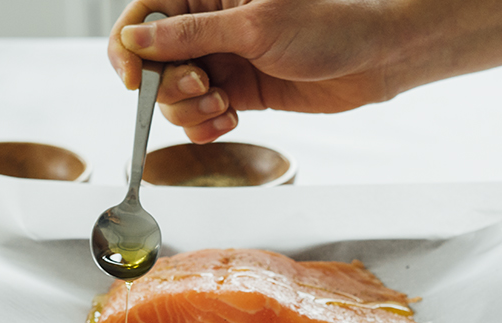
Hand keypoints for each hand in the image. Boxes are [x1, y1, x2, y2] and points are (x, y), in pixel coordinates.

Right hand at [108, 0, 410, 143]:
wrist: (372, 60)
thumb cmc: (327, 26)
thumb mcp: (254, 26)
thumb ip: (190, 35)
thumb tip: (135, 41)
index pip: (144, 16)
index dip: (129, 50)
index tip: (133, 80)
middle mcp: (210, 27)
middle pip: (155, 64)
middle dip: (172, 85)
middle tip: (208, 86)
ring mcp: (224, 61)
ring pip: (176, 96)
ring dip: (192, 110)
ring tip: (226, 106)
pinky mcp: (240, 93)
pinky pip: (202, 117)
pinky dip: (208, 126)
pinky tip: (231, 120)